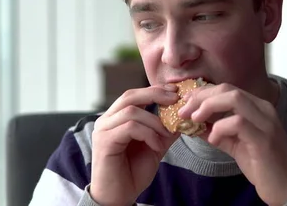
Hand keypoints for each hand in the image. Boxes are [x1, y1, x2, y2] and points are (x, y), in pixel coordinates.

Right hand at [90, 85, 179, 205]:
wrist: (118, 197)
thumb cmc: (132, 172)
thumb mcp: (154, 147)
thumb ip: (165, 131)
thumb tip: (182, 116)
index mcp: (116, 118)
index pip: (134, 95)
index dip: (154, 90)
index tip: (175, 92)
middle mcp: (106, 120)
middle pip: (130, 96)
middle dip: (155, 95)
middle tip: (174, 100)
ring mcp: (103, 130)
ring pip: (131, 111)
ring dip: (154, 122)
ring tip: (165, 136)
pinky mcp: (105, 142)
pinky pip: (129, 128)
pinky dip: (148, 134)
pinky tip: (156, 146)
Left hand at [178, 83, 286, 205]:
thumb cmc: (262, 165)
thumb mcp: (234, 144)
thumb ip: (215, 131)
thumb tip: (192, 124)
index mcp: (257, 107)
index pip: (226, 89)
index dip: (202, 93)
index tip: (185, 104)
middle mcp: (263, 109)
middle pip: (227, 89)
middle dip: (200, 98)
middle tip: (183, 112)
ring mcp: (266, 122)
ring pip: (234, 98)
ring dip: (208, 107)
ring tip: (194, 121)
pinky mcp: (264, 139)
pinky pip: (238, 123)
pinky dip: (220, 128)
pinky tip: (213, 140)